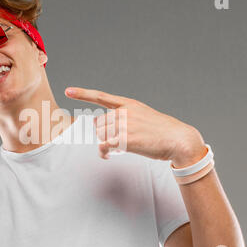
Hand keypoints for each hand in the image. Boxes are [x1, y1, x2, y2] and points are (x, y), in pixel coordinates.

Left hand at [65, 86, 206, 166]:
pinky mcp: (125, 139)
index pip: (101, 97)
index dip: (82, 94)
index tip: (68, 90)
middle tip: (115, 142)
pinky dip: (103, 153)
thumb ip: (124, 116)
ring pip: (100, 135)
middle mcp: (125, 112)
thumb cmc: (162, 131)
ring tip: (115, 149)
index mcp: (129, 104)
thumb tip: (101, 123)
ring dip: (104, 144)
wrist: (178, 139)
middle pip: (98, 124)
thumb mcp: (144, 116)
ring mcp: (125, 125)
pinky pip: (104, 147)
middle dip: (103, 134)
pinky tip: (108, 156)